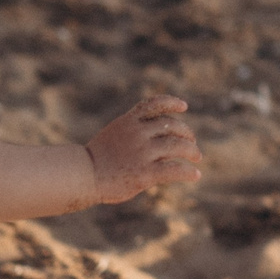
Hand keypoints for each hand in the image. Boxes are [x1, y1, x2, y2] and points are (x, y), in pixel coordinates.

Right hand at [85, 96, 202, 201]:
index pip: (154, 105)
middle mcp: (137, 133)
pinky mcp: (145, 173)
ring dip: (191, 151)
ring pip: (177, 146)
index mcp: (128, 121)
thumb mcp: (114, 135)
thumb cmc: (96, 159)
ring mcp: (142, 152)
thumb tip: (159, 135)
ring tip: (197, 157)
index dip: (171, 103)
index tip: (184, 106)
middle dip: (186, 133)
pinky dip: (188, 172)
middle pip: (172, 126)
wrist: (82, 175)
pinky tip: (195, 175)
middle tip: (192, 144)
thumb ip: (134, 132)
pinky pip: (174, 169)